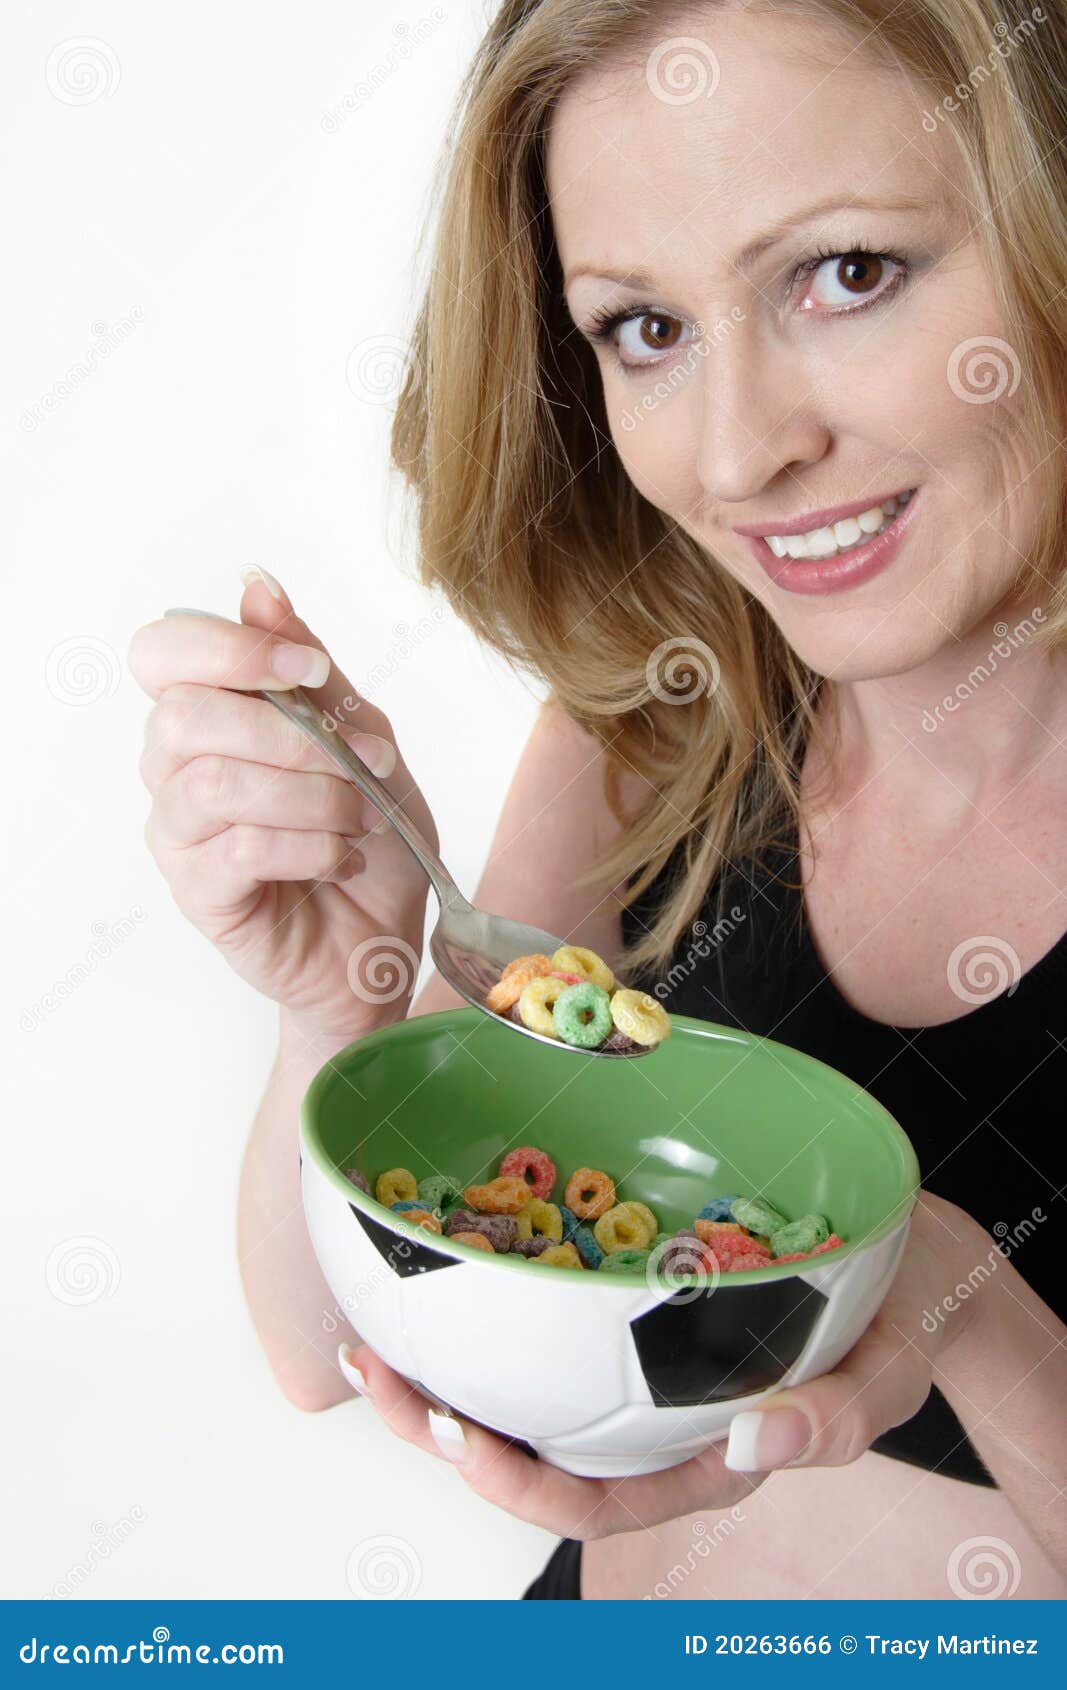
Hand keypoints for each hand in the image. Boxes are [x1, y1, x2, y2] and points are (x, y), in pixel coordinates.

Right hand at [129, 570, 437, 1044]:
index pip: (162, 651)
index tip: (310, 670)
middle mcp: (174, 768)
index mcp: (207, 713)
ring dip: (310, 795)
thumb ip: (310, 671)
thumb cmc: (368, 836)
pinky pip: (239, 850)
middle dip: (287, 732)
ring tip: (359, 816)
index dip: (231, 649)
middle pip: (182, 715)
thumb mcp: (362, 737)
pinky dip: (310, 847)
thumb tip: (259, 587)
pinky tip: (342, 858)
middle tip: (356, 760)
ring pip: (214, 784)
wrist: (383, 939)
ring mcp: (178, 834)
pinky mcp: (198, 894)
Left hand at [337, 1192, 989, 1536]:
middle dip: (442, 1425)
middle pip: (532, 1445)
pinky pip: (551, 1307)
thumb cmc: (899, 1323)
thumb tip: (759, 1445)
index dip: (516, 1482)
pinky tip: (447, 1253)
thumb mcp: (890, 1374)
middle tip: (379, 1371)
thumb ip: (839, 1418)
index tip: (457, 1438)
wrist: (909, 1258)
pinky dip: (493, 1290)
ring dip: (445, 1363)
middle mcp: (653, 1416)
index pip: (593, 1495)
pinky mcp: (631, 1295)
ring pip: (525, 1381)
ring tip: (374, 1325)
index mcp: (699, 1458)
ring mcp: (637, 1357)